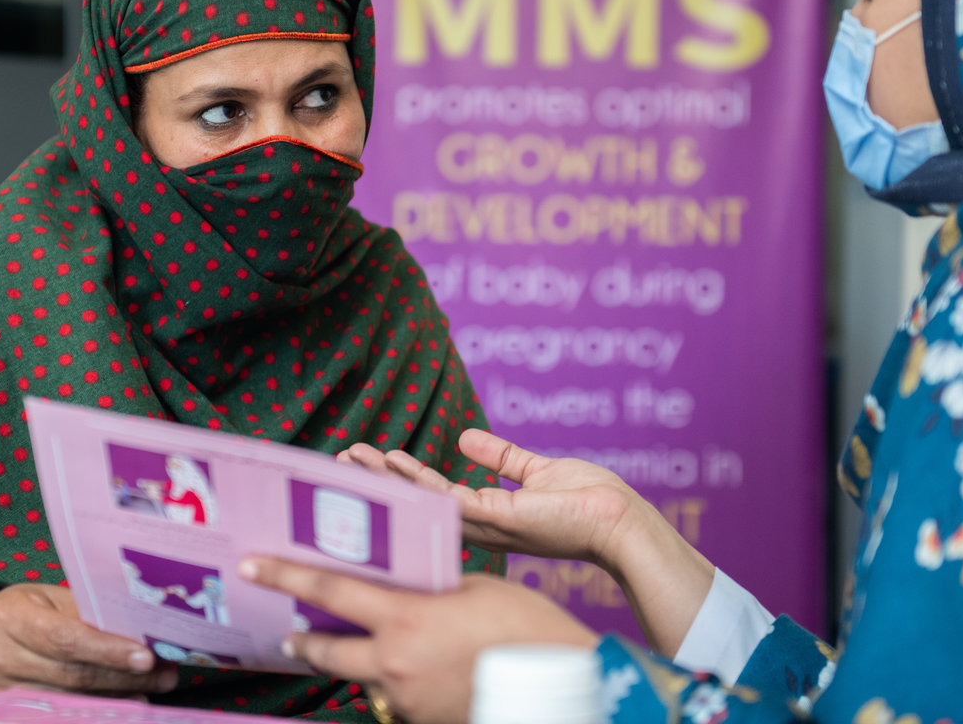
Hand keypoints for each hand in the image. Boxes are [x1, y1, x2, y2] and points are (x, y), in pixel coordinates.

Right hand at [0, 583, 178, 696]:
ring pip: (69, 700)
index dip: (108, 651)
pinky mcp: (3, 712)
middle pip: (73, 675)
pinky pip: (58, 713)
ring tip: (152, 688)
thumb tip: (139, 634)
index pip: (66, 639)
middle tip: (165, 673)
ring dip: (117, 696)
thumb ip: (86, 616)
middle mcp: (1, 658)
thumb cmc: (22, 610)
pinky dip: (95, 709)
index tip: (146, 658)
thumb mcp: (48, 600)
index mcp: (13, 620)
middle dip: (124, 676)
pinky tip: (123, 704)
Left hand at [240, 557, 595, 723]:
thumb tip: (409, 591)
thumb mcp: (478, 589)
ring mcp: (407, 701)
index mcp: (405, 619)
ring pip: (361, 680)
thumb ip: (432, 589)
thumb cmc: (528, 629)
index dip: (286, 576)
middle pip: (327, 651)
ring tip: (359, 649)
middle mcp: (394, 664)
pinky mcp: (424, 723)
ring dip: (354, 664)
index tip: (253, 566)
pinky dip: (394, 684)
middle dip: (301, 641)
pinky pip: (395, 700)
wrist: (561, 689)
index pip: (329, 593)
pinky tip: (417, 672)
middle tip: (286, 632)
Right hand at [341, 429, 714, 655]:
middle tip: (342, 458)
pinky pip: (451, 500)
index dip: (399, 478)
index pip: (432, 494)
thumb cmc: (588, 501)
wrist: (620, 521)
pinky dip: (419, 484)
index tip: (370, 457)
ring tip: (355, 459)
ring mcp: (488, 524)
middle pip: (417, 502)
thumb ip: (501, 458)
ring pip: (424, 501)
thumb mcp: (536, 470)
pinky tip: (394, 467)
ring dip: (388, 480)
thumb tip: (464, 437)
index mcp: (486, 514)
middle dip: (378, 481)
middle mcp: (480, 524)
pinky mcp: (502, 518)